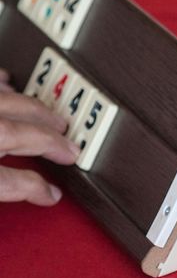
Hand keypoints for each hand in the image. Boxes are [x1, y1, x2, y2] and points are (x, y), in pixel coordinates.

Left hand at [0, 70, 78, 205]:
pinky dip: (2, 84)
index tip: (51, 194)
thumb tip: (39, 194)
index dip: (37, 189)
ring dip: (33, 108)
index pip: (16, 181)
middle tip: (68, 144)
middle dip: (51, 138)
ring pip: (9, 101)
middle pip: (23, 132)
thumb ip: (3, 187)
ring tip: (48, 115)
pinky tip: (8, 83)